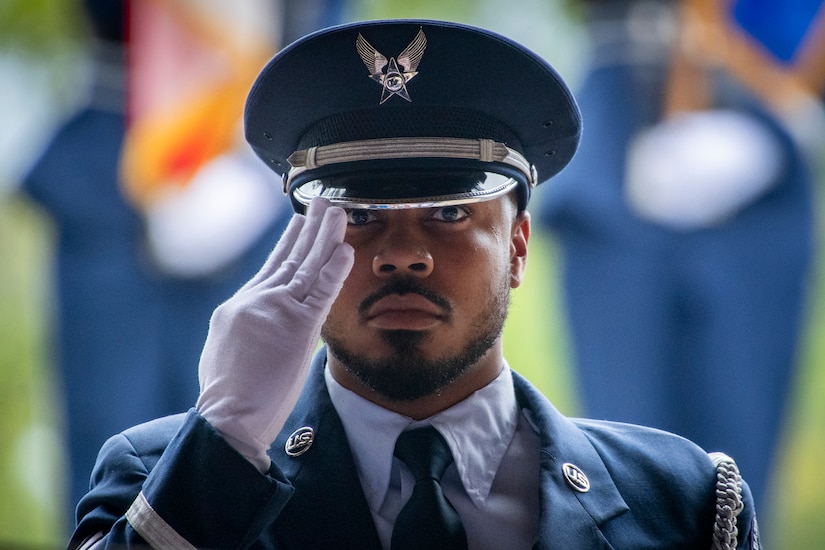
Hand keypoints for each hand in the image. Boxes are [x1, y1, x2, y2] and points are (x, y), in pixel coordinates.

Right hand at [196, 198, 353, 471]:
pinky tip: (345, 251)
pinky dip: (335, 269)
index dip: (288, 244)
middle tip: (321, 203)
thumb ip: (247, 329)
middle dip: (307, 229)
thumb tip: (260, 324)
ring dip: (324, 237)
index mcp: (239, 307)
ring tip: (337, 212)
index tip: (300, 225)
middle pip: (288, 257)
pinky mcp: (297, 326)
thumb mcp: (225, 352)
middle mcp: (255, 301)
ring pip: (306, 266)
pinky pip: (321, 291)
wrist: (226, 417)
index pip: (270, 269)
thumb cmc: (227, 396)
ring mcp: (276, 310)